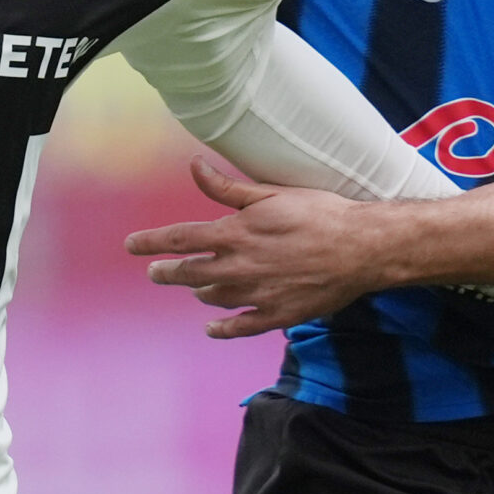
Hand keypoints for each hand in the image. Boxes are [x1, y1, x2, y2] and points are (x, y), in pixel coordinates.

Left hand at [124, 158, 379, 336]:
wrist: (362, 248)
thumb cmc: (319, 213)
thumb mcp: (270, 193)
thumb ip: (226, 188)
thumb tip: (193, 165)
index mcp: (234, 233)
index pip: (178, 238)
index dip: (150, 243)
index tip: (131, 246)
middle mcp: (239, 266)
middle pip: (188, 273)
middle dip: (167, 272)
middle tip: (156, 272)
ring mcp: (257, 294)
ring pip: (212, 297)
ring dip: (197, 292)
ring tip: (192, 288)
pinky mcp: (278, 314)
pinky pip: (241, 326)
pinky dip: (222, 328)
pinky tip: (212, 328)